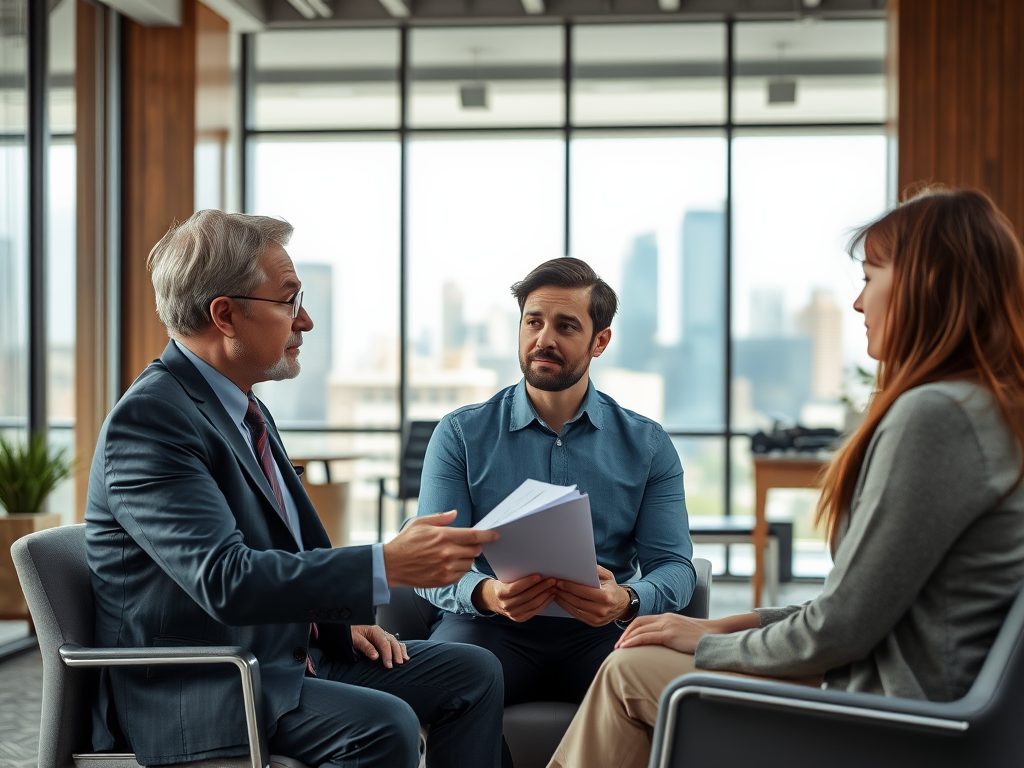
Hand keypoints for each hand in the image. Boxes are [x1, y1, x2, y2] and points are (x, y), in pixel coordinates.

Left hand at [351, 624, 408, 668]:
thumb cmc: (349, 633)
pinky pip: (394, 642)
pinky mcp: (383, 639)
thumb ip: (366, 647)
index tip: (389, 665)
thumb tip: (376, 656)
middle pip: (393, 642)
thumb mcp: (355, 639)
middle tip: (398, 664)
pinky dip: (400, 648)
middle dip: (397, 653)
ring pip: (395, 642)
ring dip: (401, 651)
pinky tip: (403, 654)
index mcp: (374, 631)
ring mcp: (383, 635)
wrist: (346, 629)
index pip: (384, 643)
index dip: (388, 654)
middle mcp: (380, 632)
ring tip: (404, 660)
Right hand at [383, 511, 499, 587]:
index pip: (473, 535)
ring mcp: (446, 568)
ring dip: (468, 558)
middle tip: (469, 544)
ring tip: (456, 554)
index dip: (487, 535)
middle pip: (474, 549)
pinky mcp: (443, 580)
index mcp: (442, 536)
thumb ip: (440, 518)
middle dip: (475, 546)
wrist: (391, 565)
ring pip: (470, 562)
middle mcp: (447, 553)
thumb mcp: (419, 523)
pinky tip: (451, 564)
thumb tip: (455, 513)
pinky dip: (461, 568)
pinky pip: (462, 574)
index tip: (495, 535)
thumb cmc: (405, 542)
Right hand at [472, 574, 557, 621]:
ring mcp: (513, 614)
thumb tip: (533, 566)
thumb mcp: (503, 579)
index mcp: (500, 593)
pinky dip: (545, 603)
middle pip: (527, 596)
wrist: (493, 600)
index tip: (539, 576)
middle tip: (552, 580)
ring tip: (553, 587)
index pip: (515, 588)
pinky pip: (535, 611)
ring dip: (545, 595)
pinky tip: (550, 596)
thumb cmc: (502, 585)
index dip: (528, 582)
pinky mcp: (520, 618)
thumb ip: (515, 576)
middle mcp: (506, 606)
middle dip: (542, 587)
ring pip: (533, 604)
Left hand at [553, 565, 630, 625]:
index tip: (559, 581)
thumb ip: (595, 570)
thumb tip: (580, 565)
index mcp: (606, 597)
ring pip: (574, 609)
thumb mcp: (608, 576)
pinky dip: (566, 607)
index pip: (584, 591)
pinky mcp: (592, 623)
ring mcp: (597, 619)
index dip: (569, 586)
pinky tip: (561, 600)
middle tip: (552, 585)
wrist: (622, 606)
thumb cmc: (612, 588)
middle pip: (577, 601)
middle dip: (563, 592)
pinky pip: (576, 615)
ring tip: (554, 591)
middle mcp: (602, 610)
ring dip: (562, 600)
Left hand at [614, 613, 717, 653]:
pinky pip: (646, 637)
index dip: (631, 629)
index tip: (624, 640)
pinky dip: (634, 641)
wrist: (716, 634)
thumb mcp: (683, 633)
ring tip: (619, 648)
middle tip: (618, 645)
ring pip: (640, 629)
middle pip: (638, 623)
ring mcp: (667, 625)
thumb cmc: (701, 637)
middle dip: (625, 634)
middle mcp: (665, 619)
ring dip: (626, 639)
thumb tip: (662, 645)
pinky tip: (627, 647)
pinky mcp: (670, 634)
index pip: (642, 620)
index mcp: (667, 617)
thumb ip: (671, 634)